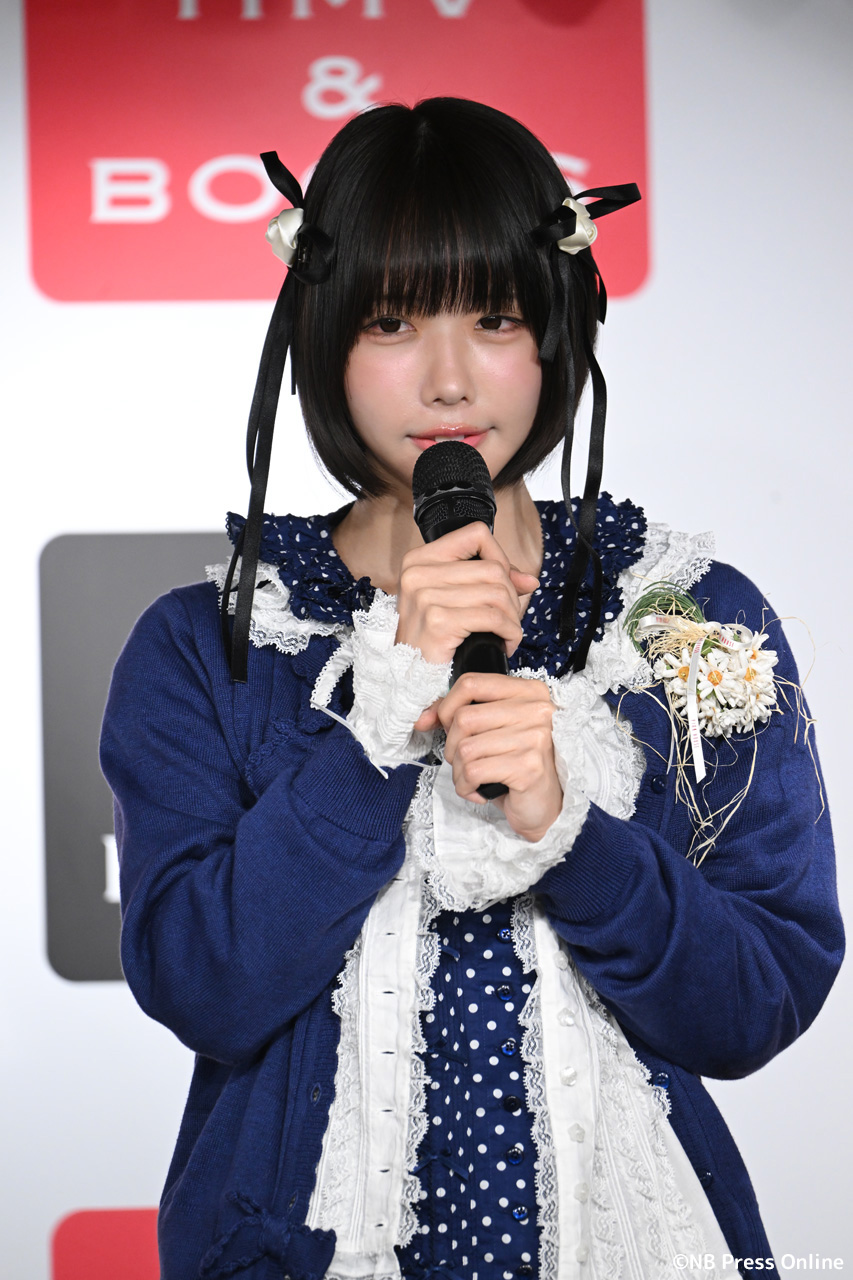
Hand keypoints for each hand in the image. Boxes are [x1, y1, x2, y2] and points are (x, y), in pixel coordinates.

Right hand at [394, 522, 538, 664]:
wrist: (410, 679)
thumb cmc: (432, 640)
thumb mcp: (452, 601)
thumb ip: (488, 582)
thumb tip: (529, 580)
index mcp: (419, 559)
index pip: (476, 534)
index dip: (499, 557)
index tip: (503, 583)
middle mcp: (417, 573)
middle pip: (493, 568)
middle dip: (511, 596)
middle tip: (508, 620)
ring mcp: (425, 596)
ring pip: (497, 592)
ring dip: (512, 617)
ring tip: (507, 633)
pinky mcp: (438, 620)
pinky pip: (493, 617)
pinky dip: (510, 632)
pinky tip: (505, 642)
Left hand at [416, 673, 562, 842]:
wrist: (544, 804)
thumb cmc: (516, 764)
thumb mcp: (492, 731)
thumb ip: (461, 715)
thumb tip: (423, 718)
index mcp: (528, 692)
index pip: (471, 683)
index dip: (446, 707)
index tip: (444, 726)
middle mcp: (536, 710)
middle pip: (464, 718)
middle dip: (451, 747)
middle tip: (464, 762)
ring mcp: (535, 737)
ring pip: (465, 748)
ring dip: (459, 771)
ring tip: (473, 778)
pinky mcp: (528, 767)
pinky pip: (473, 771)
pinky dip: (466, 786)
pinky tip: (480, 790)